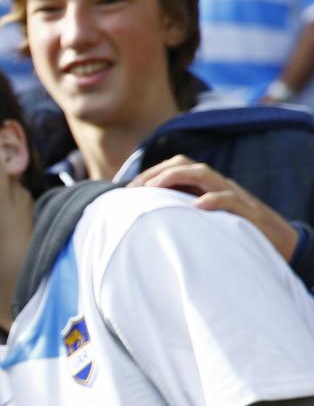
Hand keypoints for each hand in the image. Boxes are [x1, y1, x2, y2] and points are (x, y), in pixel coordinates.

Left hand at [130, 155, 298, 260]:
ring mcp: (233, 196)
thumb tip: (145, 219)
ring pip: (205, 174)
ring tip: (154, 188)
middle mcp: (217, 185)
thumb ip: (182, 212)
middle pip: (185, 164)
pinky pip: (230, 199)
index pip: (175, 167)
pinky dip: (213, 200)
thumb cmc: (234, 231)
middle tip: (135, 189)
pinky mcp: (248, 213)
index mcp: (205, 186)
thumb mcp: (204, 219)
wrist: (279, 241)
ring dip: (176, 177)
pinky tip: (197, 206)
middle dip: (157, 172)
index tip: (127, 189)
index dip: (149, 173)